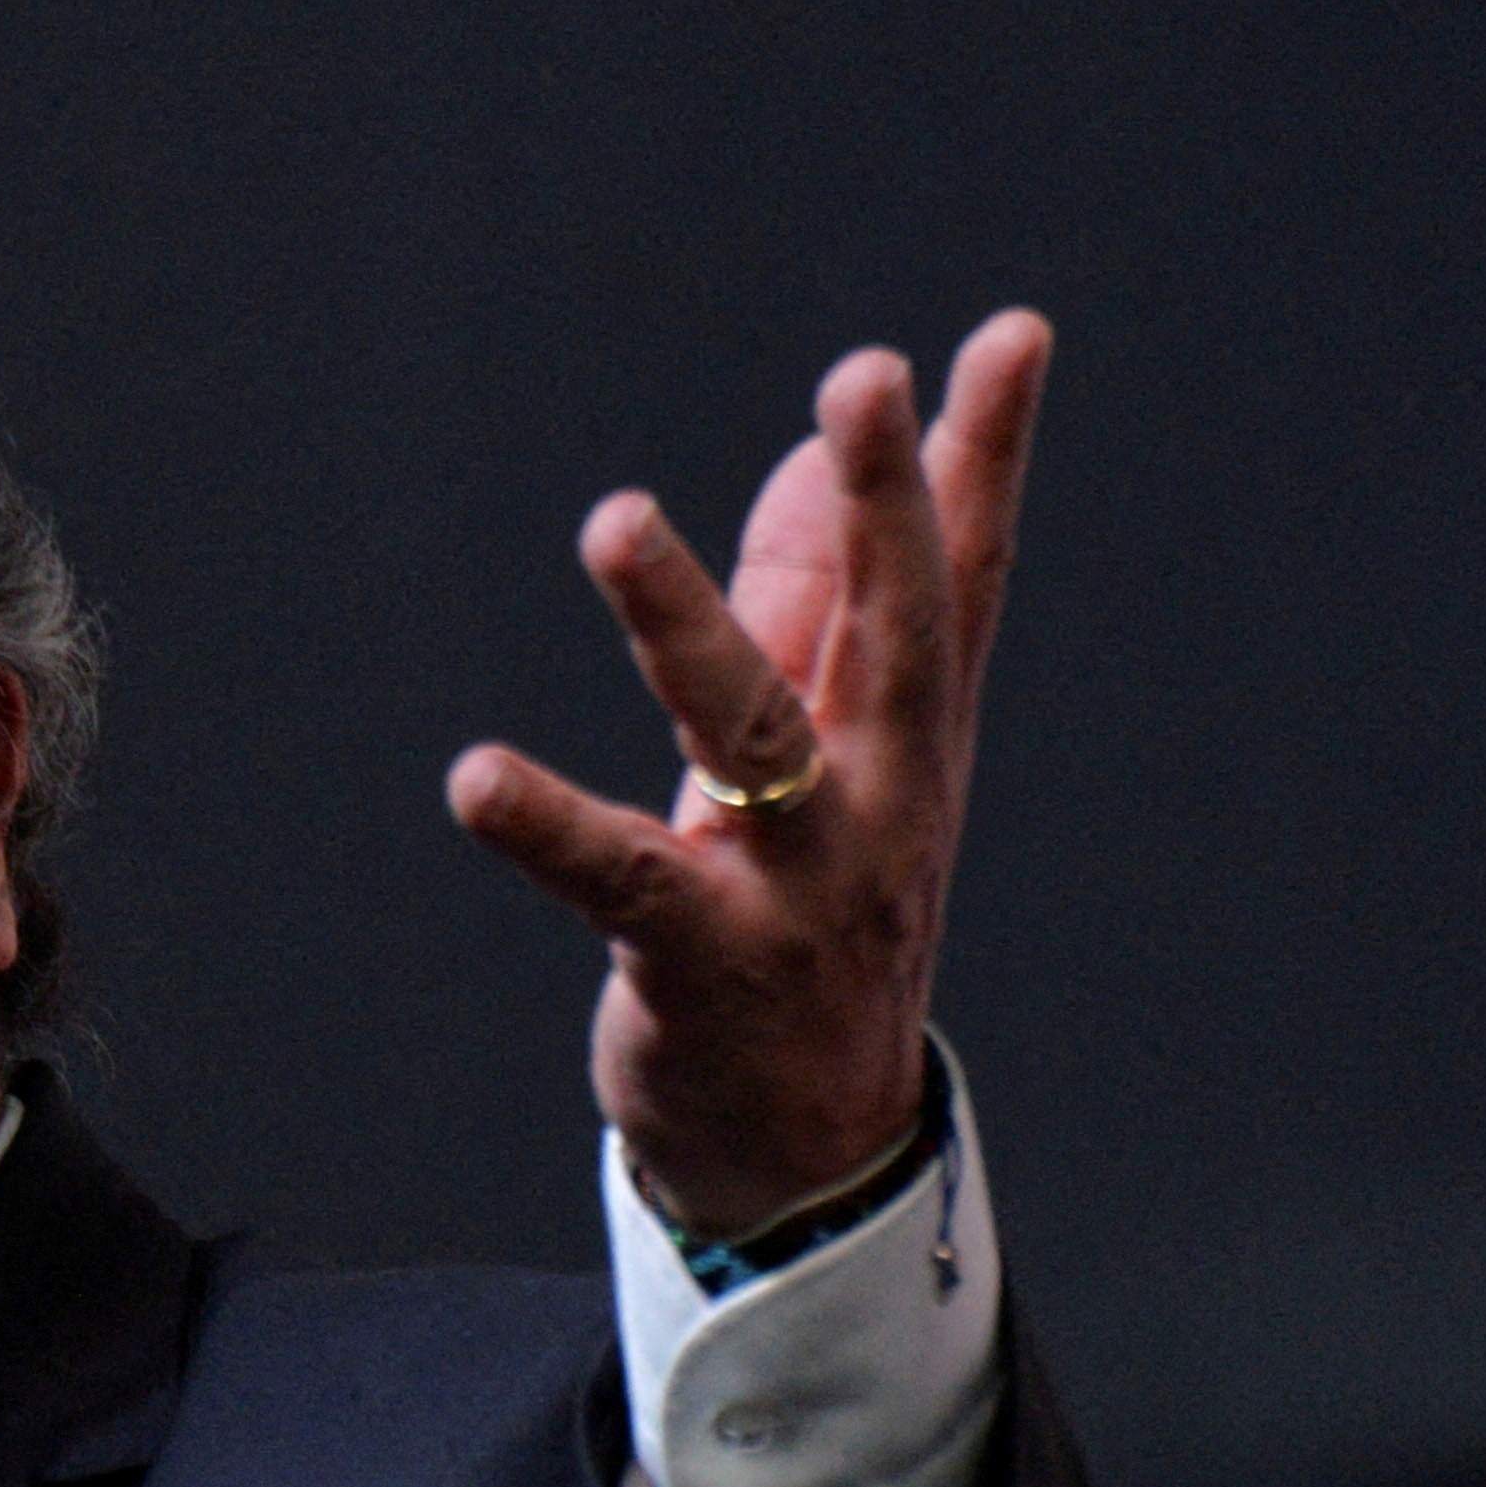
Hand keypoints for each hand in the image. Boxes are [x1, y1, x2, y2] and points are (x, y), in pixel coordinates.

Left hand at [446, 311, 1050, 1238]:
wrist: (807, 1152)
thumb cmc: (810, 925)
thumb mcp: (829, 761)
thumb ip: (814, 608)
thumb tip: (809, 459)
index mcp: (908, 740)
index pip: (959, 579)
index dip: (982, 457)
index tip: (1009, 334)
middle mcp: (879, 801)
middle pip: (897, 633)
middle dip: (885, 504)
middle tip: (866, 378)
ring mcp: (799, 887)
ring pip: (753, 736)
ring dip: (687, 625)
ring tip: (619, 520)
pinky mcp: (703, 963)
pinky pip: (620, 883)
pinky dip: (549, 828)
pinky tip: (476, 777)